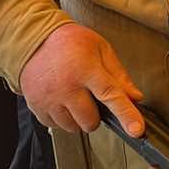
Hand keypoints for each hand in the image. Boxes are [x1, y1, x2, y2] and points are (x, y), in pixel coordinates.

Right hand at [19, 22, 142, 133]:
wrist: (33, 38)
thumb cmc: (68, 42)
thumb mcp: (100, 49)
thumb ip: (119, 74)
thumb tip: (135, 98)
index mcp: (85, 69)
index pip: (110, 95)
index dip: (126, 115)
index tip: (136, 130)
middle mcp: (66, 86)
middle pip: (91, 121)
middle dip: (96, 114)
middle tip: (89, 96)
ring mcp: (49, 98)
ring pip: (73, 127)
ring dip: (77, 118)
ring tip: (72, 97)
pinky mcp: (36, 105)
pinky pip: (55, 126)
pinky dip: (61, 118)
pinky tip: (60, 100)